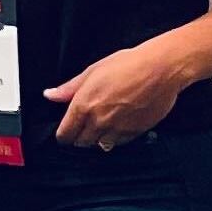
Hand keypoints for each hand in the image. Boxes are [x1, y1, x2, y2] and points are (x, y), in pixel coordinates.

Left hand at [46, 40, 188, 151]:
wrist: (161, 69)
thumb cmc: (128, 65)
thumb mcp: (92, 71)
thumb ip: (69, 88)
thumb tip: (50, 95)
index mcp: (84, 106)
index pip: (65, 134)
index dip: (63, 134)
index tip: (65, 131)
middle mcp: (99, 121)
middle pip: (81, 142)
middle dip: (79, 136)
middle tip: (84, 126)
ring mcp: (118, 128)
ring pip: (100, 145)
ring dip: (98, 139)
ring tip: (101, 126)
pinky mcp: (136, 131)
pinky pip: (120, 142)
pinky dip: (116, 138)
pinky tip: (118, 125)